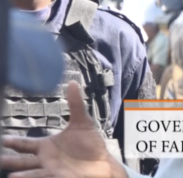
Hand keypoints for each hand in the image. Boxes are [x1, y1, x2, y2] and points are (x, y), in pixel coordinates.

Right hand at [0, 81, 128, 177]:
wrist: (103, 162)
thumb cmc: (90, 144)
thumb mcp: (82, 122)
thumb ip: (76, 104)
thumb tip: (73, 83)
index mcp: (46, 146)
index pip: (25, 144)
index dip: (14, 141)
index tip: (3, 138)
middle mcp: (45, 159)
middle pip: (22, 160)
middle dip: (10, 160)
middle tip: (0, 159)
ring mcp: (51, 169)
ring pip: (31, 172)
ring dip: (21, 173)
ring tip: (10, 175)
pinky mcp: (59, 177)